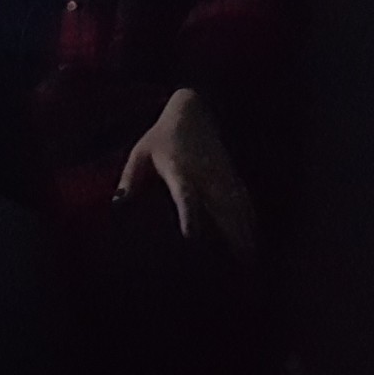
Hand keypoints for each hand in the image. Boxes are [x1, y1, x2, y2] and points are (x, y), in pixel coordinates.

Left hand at [115, 88, 257, 261]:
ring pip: (238, 206)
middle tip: (238, 263)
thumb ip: (130, 178)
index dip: (188, 214)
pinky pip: (244, 200)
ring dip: (245, 231)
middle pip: (221, 206)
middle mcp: (206, 174)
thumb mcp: (140, 153)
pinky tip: (254, 237)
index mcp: (180, 169)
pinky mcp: (232, 175)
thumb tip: (118, 203)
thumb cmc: (161, 136)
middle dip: (230, 233)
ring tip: (251, 259)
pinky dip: (250, 218)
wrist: (192, 111)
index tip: (191, 236)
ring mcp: (222, 175)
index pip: (186, 194)